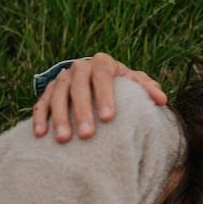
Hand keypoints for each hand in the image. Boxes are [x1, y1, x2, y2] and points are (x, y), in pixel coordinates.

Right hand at [32, 52, 167, 141]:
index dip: (105, 96)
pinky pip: (42, 103)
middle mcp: (79, 68)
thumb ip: (147, 88)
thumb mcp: (135, 82)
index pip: (103, 77)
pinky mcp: (48, 90)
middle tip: (87, 135)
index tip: (109, 118)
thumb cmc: (121, 83)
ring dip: (59, 117)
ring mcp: (62, 79)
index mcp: (102, 63)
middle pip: (78, 88)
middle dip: (82, 111)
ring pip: (58, 96)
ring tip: (63, 139)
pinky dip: (40, 117)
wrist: (97, 76)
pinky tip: (41, 134)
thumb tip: (162, 99)